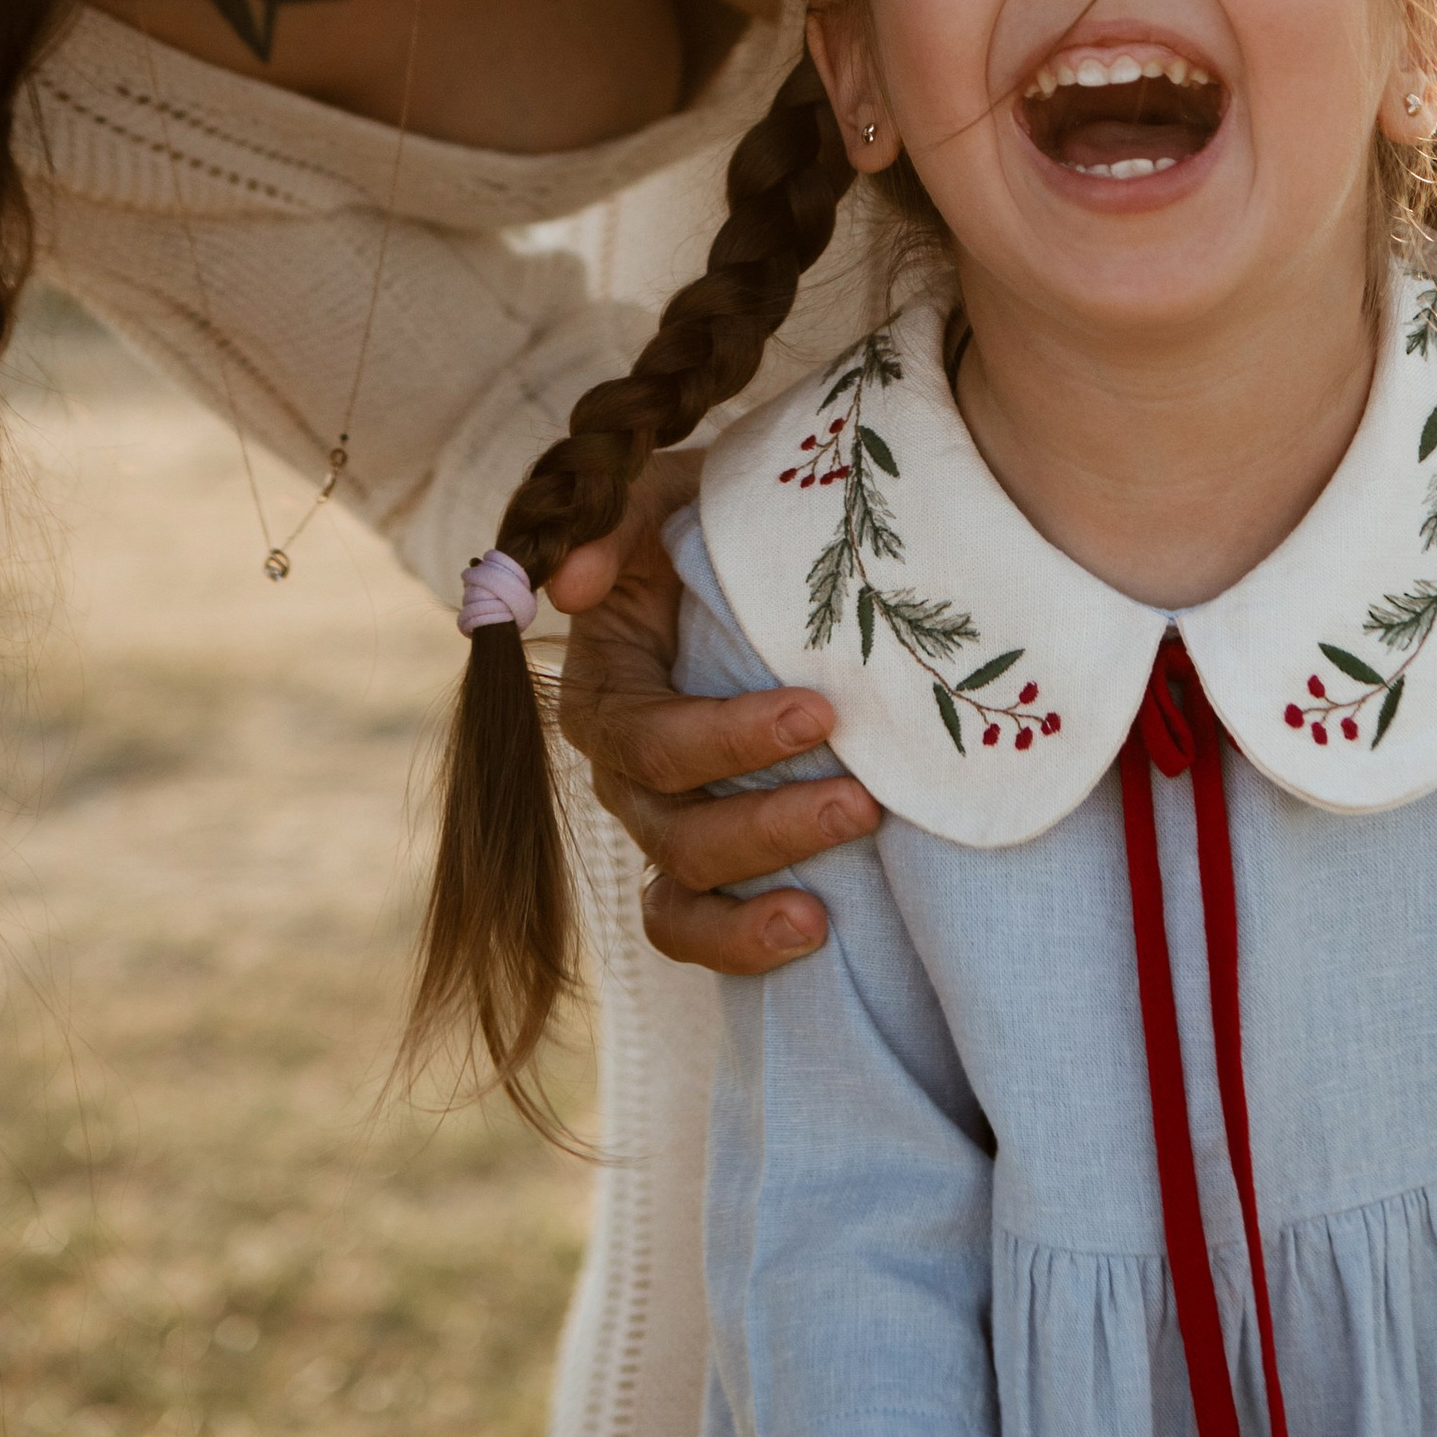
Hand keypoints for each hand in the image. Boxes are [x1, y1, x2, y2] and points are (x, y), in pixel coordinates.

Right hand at [552, 458, 879, 973]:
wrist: (749, 552)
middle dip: (769, 825)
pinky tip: (814, 933)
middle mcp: (622, 767)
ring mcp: (657, 819)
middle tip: (864, 802)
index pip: (652, 740)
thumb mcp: (664, 493)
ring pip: (683, 890)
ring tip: (827, 906)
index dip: (729, 740)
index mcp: (604, 686)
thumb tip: (573, 582)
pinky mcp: (696, 858)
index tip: (821, 712)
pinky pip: (690, 927)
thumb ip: (617, 521)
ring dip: (756, 899)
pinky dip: (739, 943)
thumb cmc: (709, 519)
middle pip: (675, 829)